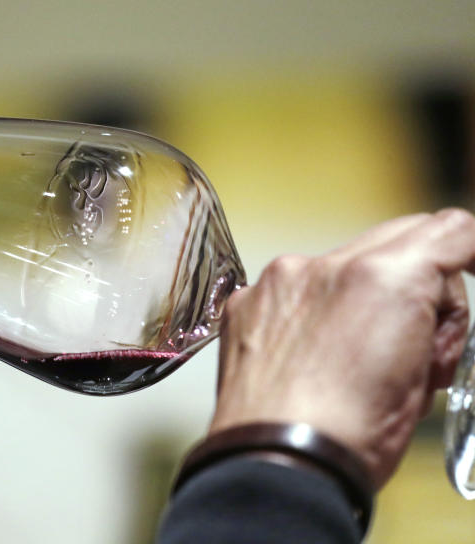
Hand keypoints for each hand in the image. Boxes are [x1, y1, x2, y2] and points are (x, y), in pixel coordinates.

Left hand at [210, 208, 474, 486]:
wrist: (278, 465)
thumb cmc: (354, 436)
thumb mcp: (424, 377)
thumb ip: (432, 316)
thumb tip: (431, 298)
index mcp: (384, 278)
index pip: (446, 232)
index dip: (465, 248)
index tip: (468, 261)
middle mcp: (326, 265)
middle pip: (396, 239)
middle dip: (419, 279)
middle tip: (423, 340)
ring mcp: (279, 280)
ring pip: (342, 262)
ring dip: (362, 295)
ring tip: (361, 358)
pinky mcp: (245, 301)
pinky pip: (293, 287)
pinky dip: (311, 311)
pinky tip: (313, 356)